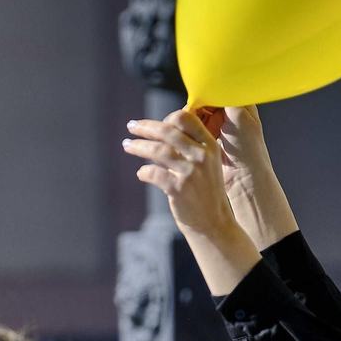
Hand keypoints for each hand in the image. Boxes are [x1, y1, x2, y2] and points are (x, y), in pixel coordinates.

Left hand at [134, 107, 296, 249]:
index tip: (155, 124)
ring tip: (127, 145)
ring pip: (158, 150)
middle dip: (145, 127)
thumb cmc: (206, 190)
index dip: (167, 118)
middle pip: (167, 131)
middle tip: (131, 126)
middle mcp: (201, 155)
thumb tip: (164, 128)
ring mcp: (190, 172)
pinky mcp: (178, 189)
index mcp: (209, 145)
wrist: (213, 222)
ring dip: (138, 146)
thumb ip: (192, 146)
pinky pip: (153, 173)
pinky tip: (141, 174)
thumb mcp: (208, 163)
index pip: (186, 118)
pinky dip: (144, 172)